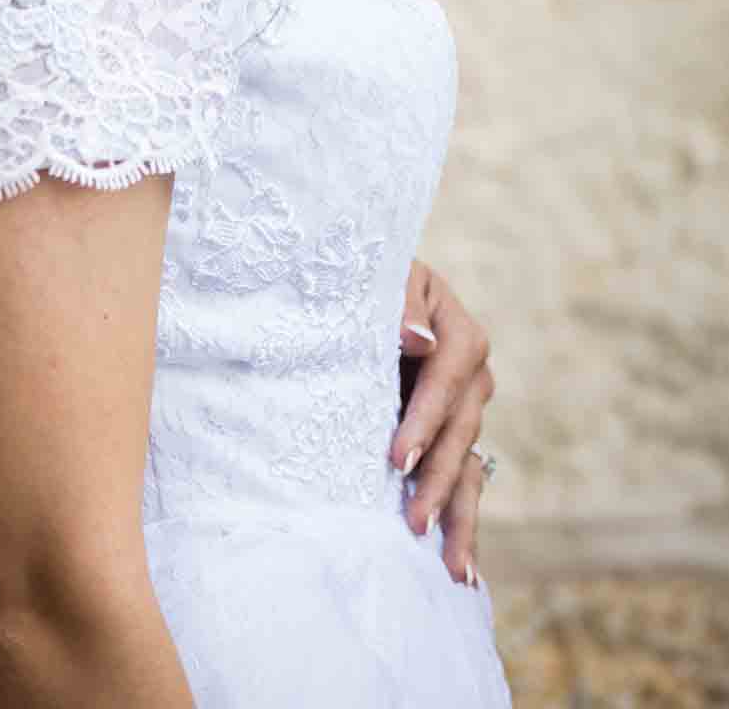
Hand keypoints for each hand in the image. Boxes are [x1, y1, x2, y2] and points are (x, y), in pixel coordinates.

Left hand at [392, 257, 494, 588]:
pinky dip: (463, 521)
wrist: (376, 292)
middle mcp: (474, 375)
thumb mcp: (385, 278)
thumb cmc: (373, 283)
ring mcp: (470, 409)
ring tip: (452, 568)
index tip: (397, 459)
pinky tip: (462, 567)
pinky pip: (465, 480)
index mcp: (460, 332)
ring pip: (469, 466)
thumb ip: (402, 307)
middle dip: (438, 480)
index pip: (446, 380)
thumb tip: (418, 339)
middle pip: (461, 431)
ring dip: (460, 516)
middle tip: (414, 523)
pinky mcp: (457, 435)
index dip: (424, 420)